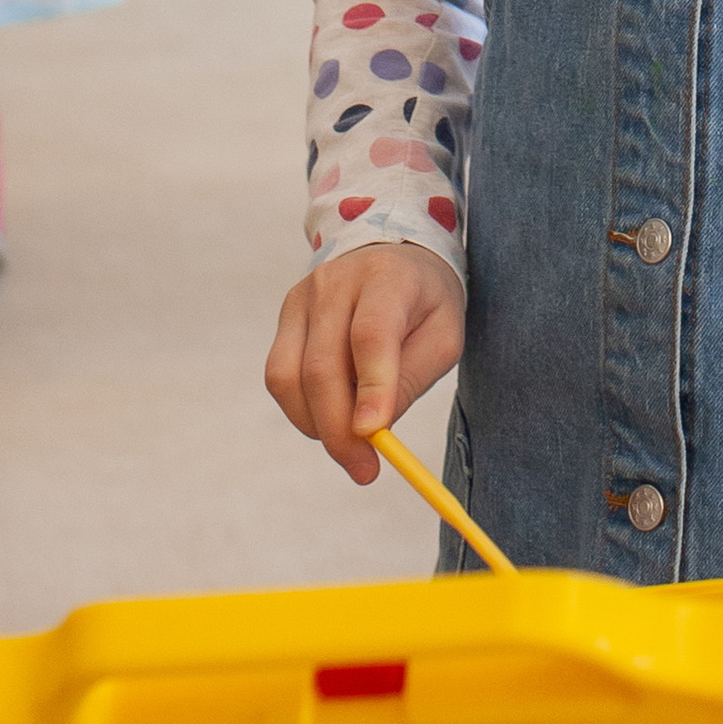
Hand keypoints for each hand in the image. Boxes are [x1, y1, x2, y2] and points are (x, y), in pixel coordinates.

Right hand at [265, 241, 465, 480]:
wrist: (391, 253)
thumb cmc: (424, 302)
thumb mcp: (443, 336)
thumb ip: (410, 378)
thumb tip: (372, 430)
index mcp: (388, 279)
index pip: (370, 335)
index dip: (371, 388)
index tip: (375, 436)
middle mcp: (336, 283)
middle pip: (322, 366)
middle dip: (338, 430)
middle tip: (365, 470)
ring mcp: (302, 297)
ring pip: (288, 376)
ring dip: (315, 424)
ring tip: (351, 444)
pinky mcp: (285, 314)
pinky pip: (278, 375)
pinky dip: (302, 409)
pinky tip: (331, 416)